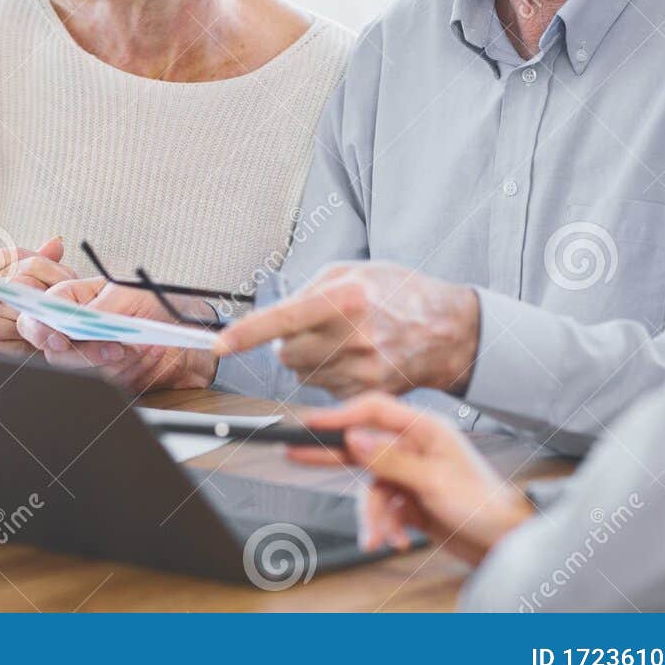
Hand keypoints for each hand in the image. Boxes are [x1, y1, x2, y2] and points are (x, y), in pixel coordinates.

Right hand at [15, 278, 217, 393]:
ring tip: (147, 343)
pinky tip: (153, 352)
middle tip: (116, 350)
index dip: (42, 330)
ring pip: (87, 373)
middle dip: (88, 355)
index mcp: (72, 300)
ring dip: (123, 361)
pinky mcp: (109, 376)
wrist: (188, 326)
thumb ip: (100, 308)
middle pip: (56, 354)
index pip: (39, 316)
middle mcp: (75, 329)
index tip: (60, 339)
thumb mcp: (130, 294)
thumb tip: (76, 323)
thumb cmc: (156, 301)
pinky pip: (114, 384)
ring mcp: (90, 356)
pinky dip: (137, 370)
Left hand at [210, 262, 479, 397]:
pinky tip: (356, 360)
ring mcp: (362, 369)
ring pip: (303, 375)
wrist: (445, 330)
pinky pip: (325, 391)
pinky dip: (330, 377)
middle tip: (315, 329)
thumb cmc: (396, 293)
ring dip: (311, 361)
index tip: (220, 344)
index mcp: (345, 298)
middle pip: (286, 355)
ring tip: (344, 342)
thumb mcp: (351, 271)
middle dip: (289, 344)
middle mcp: (353, 336)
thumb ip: (309, 290)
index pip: (283, 319)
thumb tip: (275, 318)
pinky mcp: (369, 394)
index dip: (246, 334)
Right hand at [289, 392, 533, 564]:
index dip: (341, 414)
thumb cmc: (483, 505)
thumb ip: (389, 459)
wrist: (506, 543)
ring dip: (373, 515)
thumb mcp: (432, 481)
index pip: (374, 411)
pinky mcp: (410, 500)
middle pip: (364, 445)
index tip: (311, 423)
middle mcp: (415, 448)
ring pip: (371, 487)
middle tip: (295, 452)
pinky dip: (385, 525)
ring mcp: (411, 474)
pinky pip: (383, 508)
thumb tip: (353, 438)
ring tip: (379, 537)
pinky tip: (395, 540)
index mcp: (425, 430)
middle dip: (333, 455)